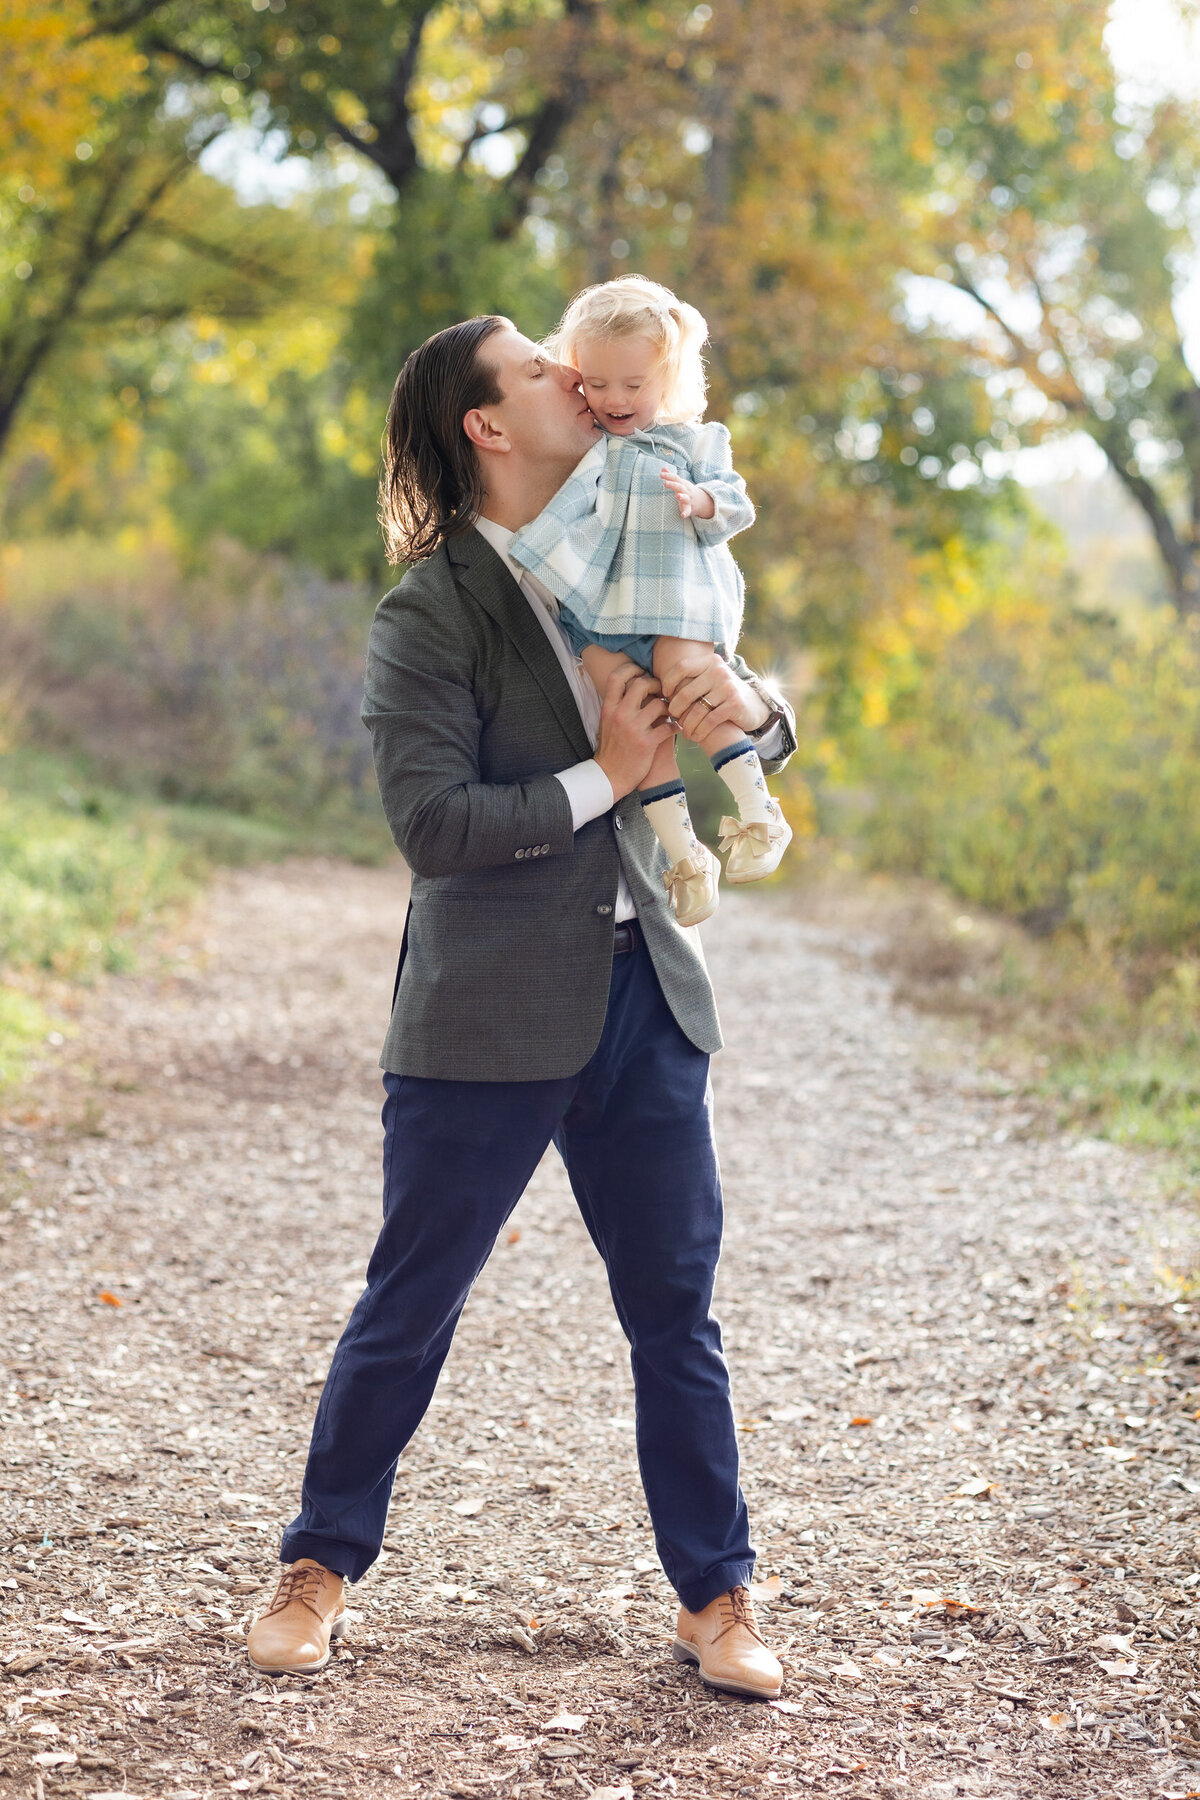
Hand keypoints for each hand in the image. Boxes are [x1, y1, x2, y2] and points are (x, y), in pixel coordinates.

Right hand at [594, 665, 675, 799]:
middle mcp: (620, 715)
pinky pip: (668, 726)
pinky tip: (676, 728)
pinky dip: (675, 726)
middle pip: (641, 684)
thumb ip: (617, 704)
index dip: (632, 669)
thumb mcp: (606, 723)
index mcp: (609, 708)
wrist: (610, 776)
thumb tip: (631, 686)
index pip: (617, 677)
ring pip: (659, 704)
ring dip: (668, 706)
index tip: (642, 673)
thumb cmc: (611, 748)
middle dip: (655, 684)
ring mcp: (634, 729)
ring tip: (670, 711)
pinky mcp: (647, 743)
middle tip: (661, 691)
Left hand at [659, 650, 770, 749]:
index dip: (668, 682)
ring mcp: (728, 687)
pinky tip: (695, 736)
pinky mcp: (734, 704)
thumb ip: (690, 679)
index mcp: (709, 661)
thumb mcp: (708, 680)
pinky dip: (699, 731)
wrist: (753, 705)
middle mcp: (719, 671)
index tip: (665, 696)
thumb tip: (657, 689)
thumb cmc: (721, 694)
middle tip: (673, 718)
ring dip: (687, 725)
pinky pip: (709, 721)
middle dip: (675, 709)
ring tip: (684, 731)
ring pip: (696, 710)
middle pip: (686, 692)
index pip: (681, 667)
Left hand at [660, 467, 714, 519]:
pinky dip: (685, 513)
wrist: (702, 501)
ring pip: (685, 498)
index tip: (661, 474)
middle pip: (679, 486)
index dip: (668, 476)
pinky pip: (688, 511)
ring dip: (682, 497)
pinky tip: (682, 515)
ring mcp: (688, 499)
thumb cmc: (687, 490)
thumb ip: (671, 476)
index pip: (675, 478)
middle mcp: (686, 491)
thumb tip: (663, 468)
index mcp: (682, 484)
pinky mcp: (690, 508)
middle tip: (665, 483)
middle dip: (673, 485)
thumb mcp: (680, 482)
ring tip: (677, 496)